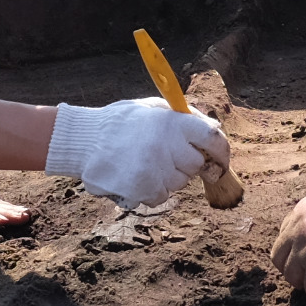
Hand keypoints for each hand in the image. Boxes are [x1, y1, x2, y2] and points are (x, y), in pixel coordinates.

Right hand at [45, 97, 229, 208]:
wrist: (84, 141)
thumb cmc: (121, 122)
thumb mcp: (153, 109)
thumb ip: (184, 119)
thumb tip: (214, 130)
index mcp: (172, 122)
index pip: (212, 138)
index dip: (221, 151)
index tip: (221, 158)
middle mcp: (167, 146)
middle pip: (196, 165)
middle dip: (186, 163)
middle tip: (166, 156)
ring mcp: (156, 171)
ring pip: (179, 183)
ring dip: (167, 177)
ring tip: (143, 162)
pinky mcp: (144, 190)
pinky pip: (161, 196)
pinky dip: (152, 190)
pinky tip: (135, 174)